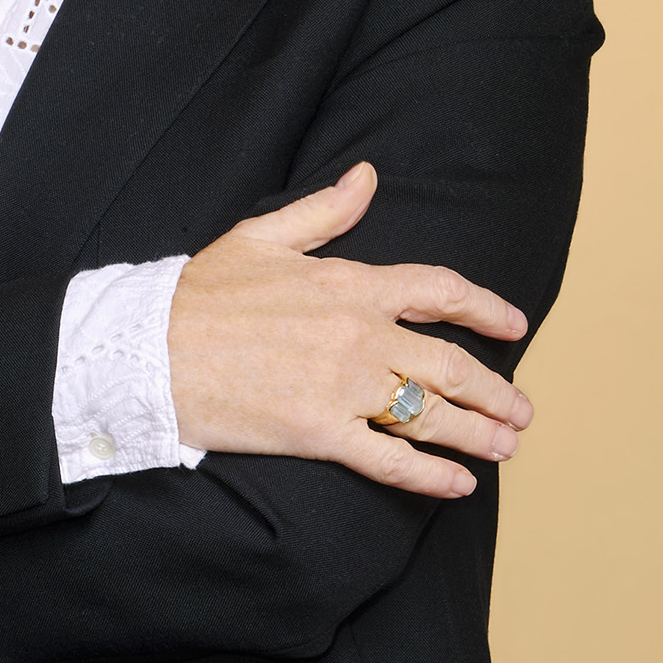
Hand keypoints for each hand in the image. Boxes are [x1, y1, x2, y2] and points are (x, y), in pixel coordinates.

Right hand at [166, 161, 532, 500]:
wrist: (143, 349)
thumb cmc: (195, 295)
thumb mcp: (260, 237)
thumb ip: (324, 211)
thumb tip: (368, 176)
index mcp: (350, 283)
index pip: (441, 292)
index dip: (487, 308)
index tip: (514, 327)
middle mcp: (360, 334)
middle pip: (452, 363)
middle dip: (497, 391)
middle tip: (520, 412)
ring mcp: (344, 386)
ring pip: (433, 413)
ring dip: (480, 434)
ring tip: (504, 449)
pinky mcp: (320, 432)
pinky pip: (392, 458)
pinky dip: (432, 476)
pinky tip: (457, 485)